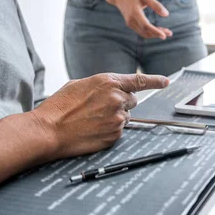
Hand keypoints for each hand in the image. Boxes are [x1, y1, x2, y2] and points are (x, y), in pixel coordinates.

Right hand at [31, 73, 168, 157]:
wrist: (49, 130)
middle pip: (132, 100)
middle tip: (101, 108)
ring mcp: (118, 117)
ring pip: (125, 116)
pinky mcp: (115, 134)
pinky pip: (119, 130)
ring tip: (92, 120)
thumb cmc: (59, 107)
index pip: (139, 80)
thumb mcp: (79, 85)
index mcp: (108, 82)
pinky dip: (109, 130)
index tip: (166, 82)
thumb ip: (100, 86)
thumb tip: (110, 90)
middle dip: (122, 103)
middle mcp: (117, 98)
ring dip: (114, 117)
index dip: (155, 81)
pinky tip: (92, 130)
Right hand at [106, 0, 172, 39]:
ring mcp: (130, 24)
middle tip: (169, 33)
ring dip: (155, 34)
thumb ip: (156, 5)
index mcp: (135, 13)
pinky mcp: (130, 24)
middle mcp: (131, 20)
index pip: (146, 26)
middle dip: (158, 34)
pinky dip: (150, 32)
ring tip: (166, 32)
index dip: (155, 31)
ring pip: (144, 33)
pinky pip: (141, 31)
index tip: (164, 35)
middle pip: (146, 32)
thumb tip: (166, 14)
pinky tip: (158, 30)